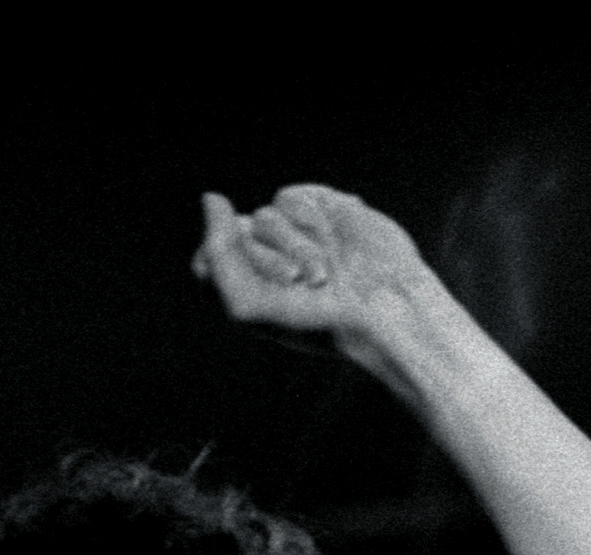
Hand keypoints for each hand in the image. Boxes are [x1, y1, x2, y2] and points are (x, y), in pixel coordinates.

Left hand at [191, 185, 442, 377]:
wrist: (383, 308)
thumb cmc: (318, 322)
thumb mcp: (250, 305)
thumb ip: (218, 256)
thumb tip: (212, 198)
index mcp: (247, 291)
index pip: (207, 261)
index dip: (223, 263)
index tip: (253, 283)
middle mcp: (266, 258)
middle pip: (234, 235)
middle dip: (265, 260)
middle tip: (296, 285)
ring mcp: (293, 232)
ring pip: (263, 216)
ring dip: (292, 246)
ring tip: (320, 275)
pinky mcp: (318, 207)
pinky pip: (290, 197)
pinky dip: (306, 220)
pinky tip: (329, 242)